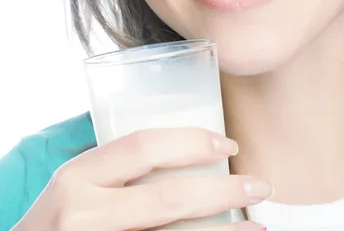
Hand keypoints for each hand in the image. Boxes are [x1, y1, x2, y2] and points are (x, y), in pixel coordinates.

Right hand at [12, 128, 270, 230]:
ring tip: (260, 225)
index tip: (229, 143)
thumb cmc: (63, 219)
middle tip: (260, 185)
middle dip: (224, 191)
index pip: (142, 147)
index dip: (192, 142)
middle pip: (168, 199)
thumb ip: (118, 167)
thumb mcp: (78, 185)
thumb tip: (191, 144)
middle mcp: (83, 214)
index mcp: (78, 177)